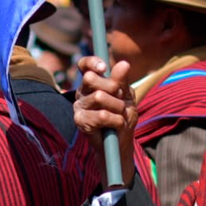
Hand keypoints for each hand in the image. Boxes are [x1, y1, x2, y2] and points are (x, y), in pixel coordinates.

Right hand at [74, 56, 137, 186]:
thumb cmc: (122, 116)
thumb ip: (122, 81)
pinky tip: (116, 125)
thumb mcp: (127, 96)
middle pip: (91, 78)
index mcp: (92, 83)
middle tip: (120, 99)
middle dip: (112, 88)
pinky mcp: (80, 121)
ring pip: (98, 97)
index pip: (84, 65)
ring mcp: (79, 107)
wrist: (120, 142)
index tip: (104, 68)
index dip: (92, 62)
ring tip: (120, 115)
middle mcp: (82, 92)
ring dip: (117, 107)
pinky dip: (116, 120)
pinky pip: (101, 115)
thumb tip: (124, 63)